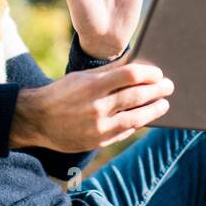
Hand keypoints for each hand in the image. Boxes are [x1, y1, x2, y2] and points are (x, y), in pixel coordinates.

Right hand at [9, 63, 173, 151]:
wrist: (36, 120)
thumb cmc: (61, 93)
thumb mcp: (81, 77)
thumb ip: (108, 71)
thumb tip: (135, 63)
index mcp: (92, 85)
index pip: (129, 75)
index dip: (148, 73)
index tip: (158, 73)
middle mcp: (96, 107)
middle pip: (136, 96)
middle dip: (157, 91)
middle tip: (169, 86)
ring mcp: (98, 127)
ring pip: (135, 118)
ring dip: (153, 110)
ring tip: (163, 104)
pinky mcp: (97, 142)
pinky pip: (124, 132)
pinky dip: (136, 124)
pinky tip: (144, 118)